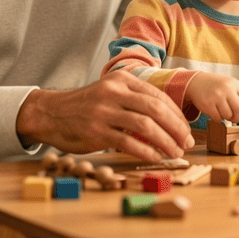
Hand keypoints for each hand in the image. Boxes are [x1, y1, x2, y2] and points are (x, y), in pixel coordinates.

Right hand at [15, 72, 194, 162]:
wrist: (51, 113)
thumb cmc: (86, 106)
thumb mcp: (111, 92)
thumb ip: (135, 100)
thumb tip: (169, 119)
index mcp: (121, 79)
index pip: (158, 96)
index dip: (177, 115)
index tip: (186, 129)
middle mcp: (113, 91)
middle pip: (156, 109)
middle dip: (177, 128)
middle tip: (187, 143)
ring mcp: (104, 111)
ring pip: (146, 126)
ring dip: (166, 142)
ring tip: (175, 153)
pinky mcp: (96, 131)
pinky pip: (129, 142)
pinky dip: (147, 152)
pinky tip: (156, 158)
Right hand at [185, 72, 238, 126]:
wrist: (196, 82)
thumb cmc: (217, 87)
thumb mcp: (230, 86)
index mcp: (235, 84)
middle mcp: (226, 88)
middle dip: (238, 118)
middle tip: (234, 118)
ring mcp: (216, 96)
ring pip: (228, 116)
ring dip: (227, 118)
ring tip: (222, 111)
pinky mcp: (207, 104)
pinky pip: (218, 118)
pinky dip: (218, 119)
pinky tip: (215, 111)